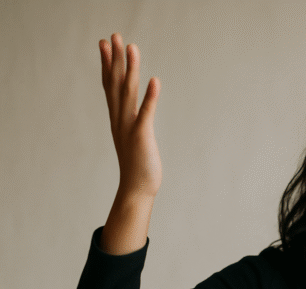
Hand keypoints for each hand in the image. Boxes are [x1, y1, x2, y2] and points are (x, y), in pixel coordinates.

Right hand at [99, 33, 162, 197]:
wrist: (137, 190)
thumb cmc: (139, 166)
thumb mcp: (134, 139)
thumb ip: (133, 123)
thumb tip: (135, 112)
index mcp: (118, 119)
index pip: (110, 86)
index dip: (108, 64)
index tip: (105, 44)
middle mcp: (120, 120)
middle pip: (115, 84)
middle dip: (115, 59)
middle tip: (113, 35)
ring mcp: (129, 127)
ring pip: (128, 93)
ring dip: (131, 69)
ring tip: (132, 47)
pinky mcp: (141, 136)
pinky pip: (146, 113)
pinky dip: (150, 97)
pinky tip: (155, 80)